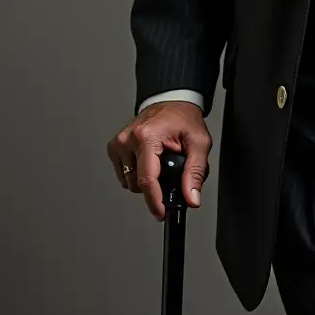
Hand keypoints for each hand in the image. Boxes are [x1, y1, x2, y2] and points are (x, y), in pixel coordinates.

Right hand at [106, 101, 211, 221]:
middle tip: (173, 170)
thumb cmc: (183, 118)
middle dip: (157, 186)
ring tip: (162, 163)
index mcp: (147, 137)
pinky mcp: (115, 147)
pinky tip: (150, 161)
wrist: (172, 101)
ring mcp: (119, 143)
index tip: (161, 212)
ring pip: (130, 181)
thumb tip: (191, 198)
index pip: (147, 179)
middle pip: (139, 183)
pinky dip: (138, 173)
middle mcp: (128, 139)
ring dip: (146, 180)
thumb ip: (196, 172)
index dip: (155, 201)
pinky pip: (125, 174)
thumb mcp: (199, 143)